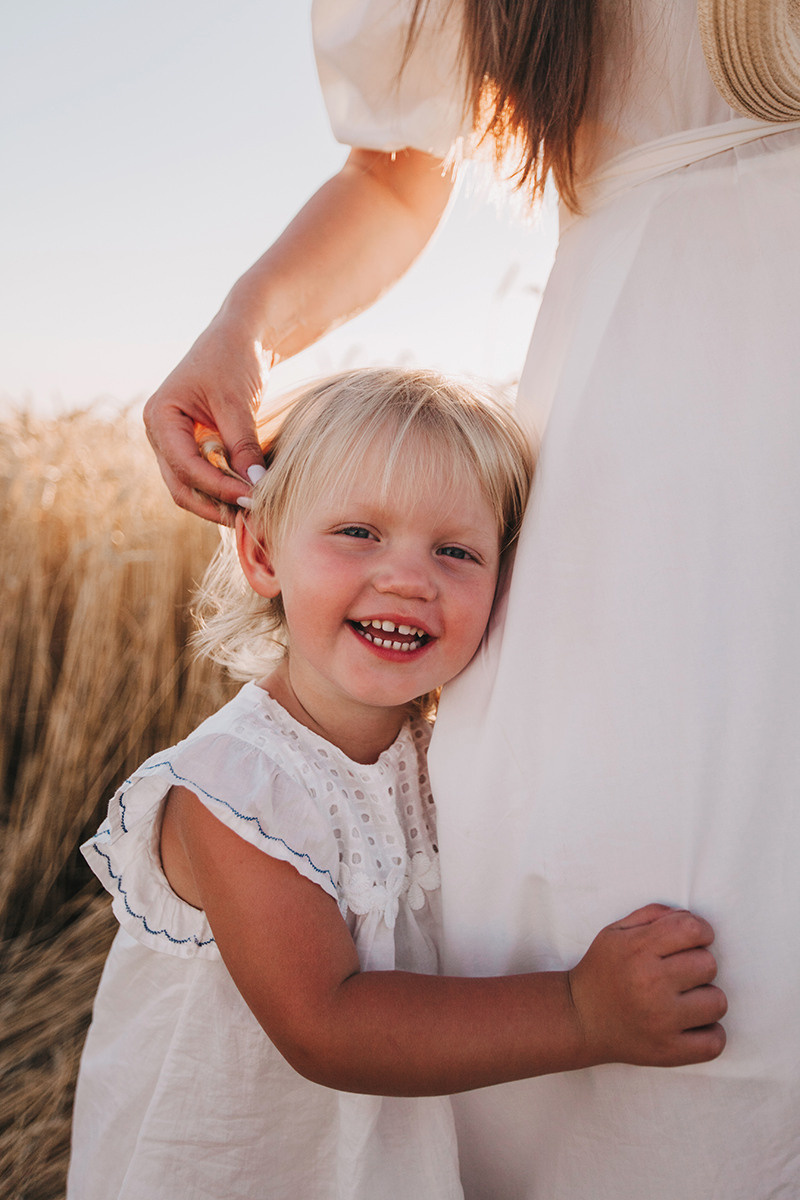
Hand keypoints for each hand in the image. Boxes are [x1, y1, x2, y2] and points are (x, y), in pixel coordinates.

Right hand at [143, 312, 269, 523]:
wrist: (240, 338)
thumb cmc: (233, 358)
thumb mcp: (237, 402)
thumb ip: (242, 444)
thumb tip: (256, 486)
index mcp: (160, 417)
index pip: (185, 466)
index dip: (218, 487)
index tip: (251, 497)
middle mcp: (160, 435)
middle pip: (182, 486)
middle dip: (215, 505)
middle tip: (251, 516)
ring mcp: (174, 444)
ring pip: (190, 489)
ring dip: (219, 504)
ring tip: (251, 513)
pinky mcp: (193, 448)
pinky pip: (203, 479)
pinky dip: (223, 492)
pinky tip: (248, 498)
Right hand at [567, 903, 726, 1067]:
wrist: (579, 1018)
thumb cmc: (602, 970)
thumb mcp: (615, 932)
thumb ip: (653, 915)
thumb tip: (689, 917)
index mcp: (638, 949)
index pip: (692, 930)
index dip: (701, 931)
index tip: (693, 941)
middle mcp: (651, 983)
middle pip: (709, 964)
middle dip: (698, 965)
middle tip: (680, 973)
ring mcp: (661, 1021)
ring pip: (717, 1002)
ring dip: (705, 999)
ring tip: (685, 1000)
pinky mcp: (669, 1051)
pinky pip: (715, 1042)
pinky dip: (710, 1033)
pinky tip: (691, 1024)